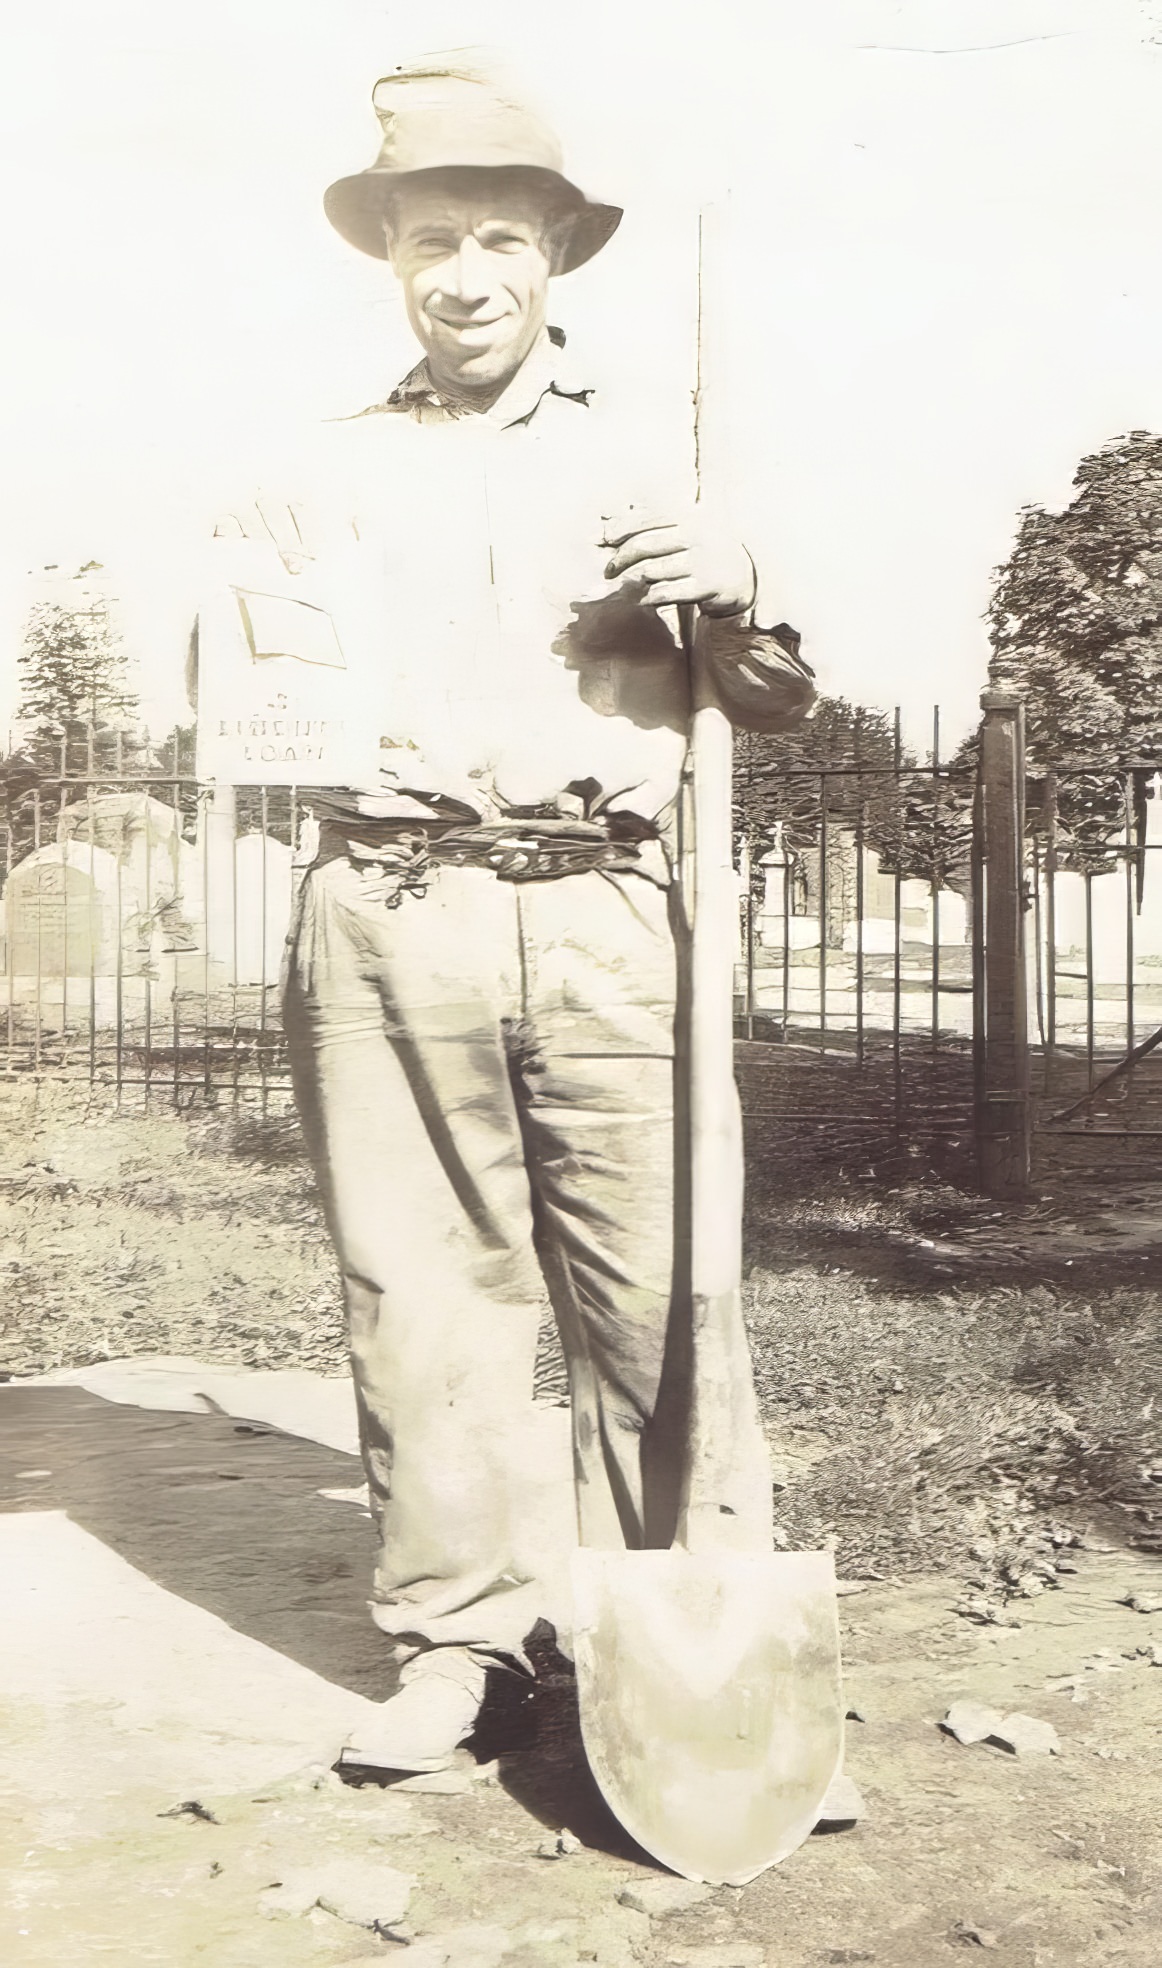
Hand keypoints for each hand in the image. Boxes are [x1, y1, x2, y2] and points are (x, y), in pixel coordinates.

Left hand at [599, 508, 755, 617]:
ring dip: (636, 579)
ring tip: (628, 584)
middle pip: (646, 545)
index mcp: (690, 516)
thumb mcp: (686, 528)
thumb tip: (607, 521)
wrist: (745, 575)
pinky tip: (645, 599)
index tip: (604, 539)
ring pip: (654, 570)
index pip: (648, 519)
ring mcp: (703, 561)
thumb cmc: (704, 550)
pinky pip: (669, 592)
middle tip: (608, 571)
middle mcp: (697, 535)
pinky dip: (652, 596)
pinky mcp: (707, 586)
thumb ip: (652, 523)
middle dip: (621, 558)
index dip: (622, 528)